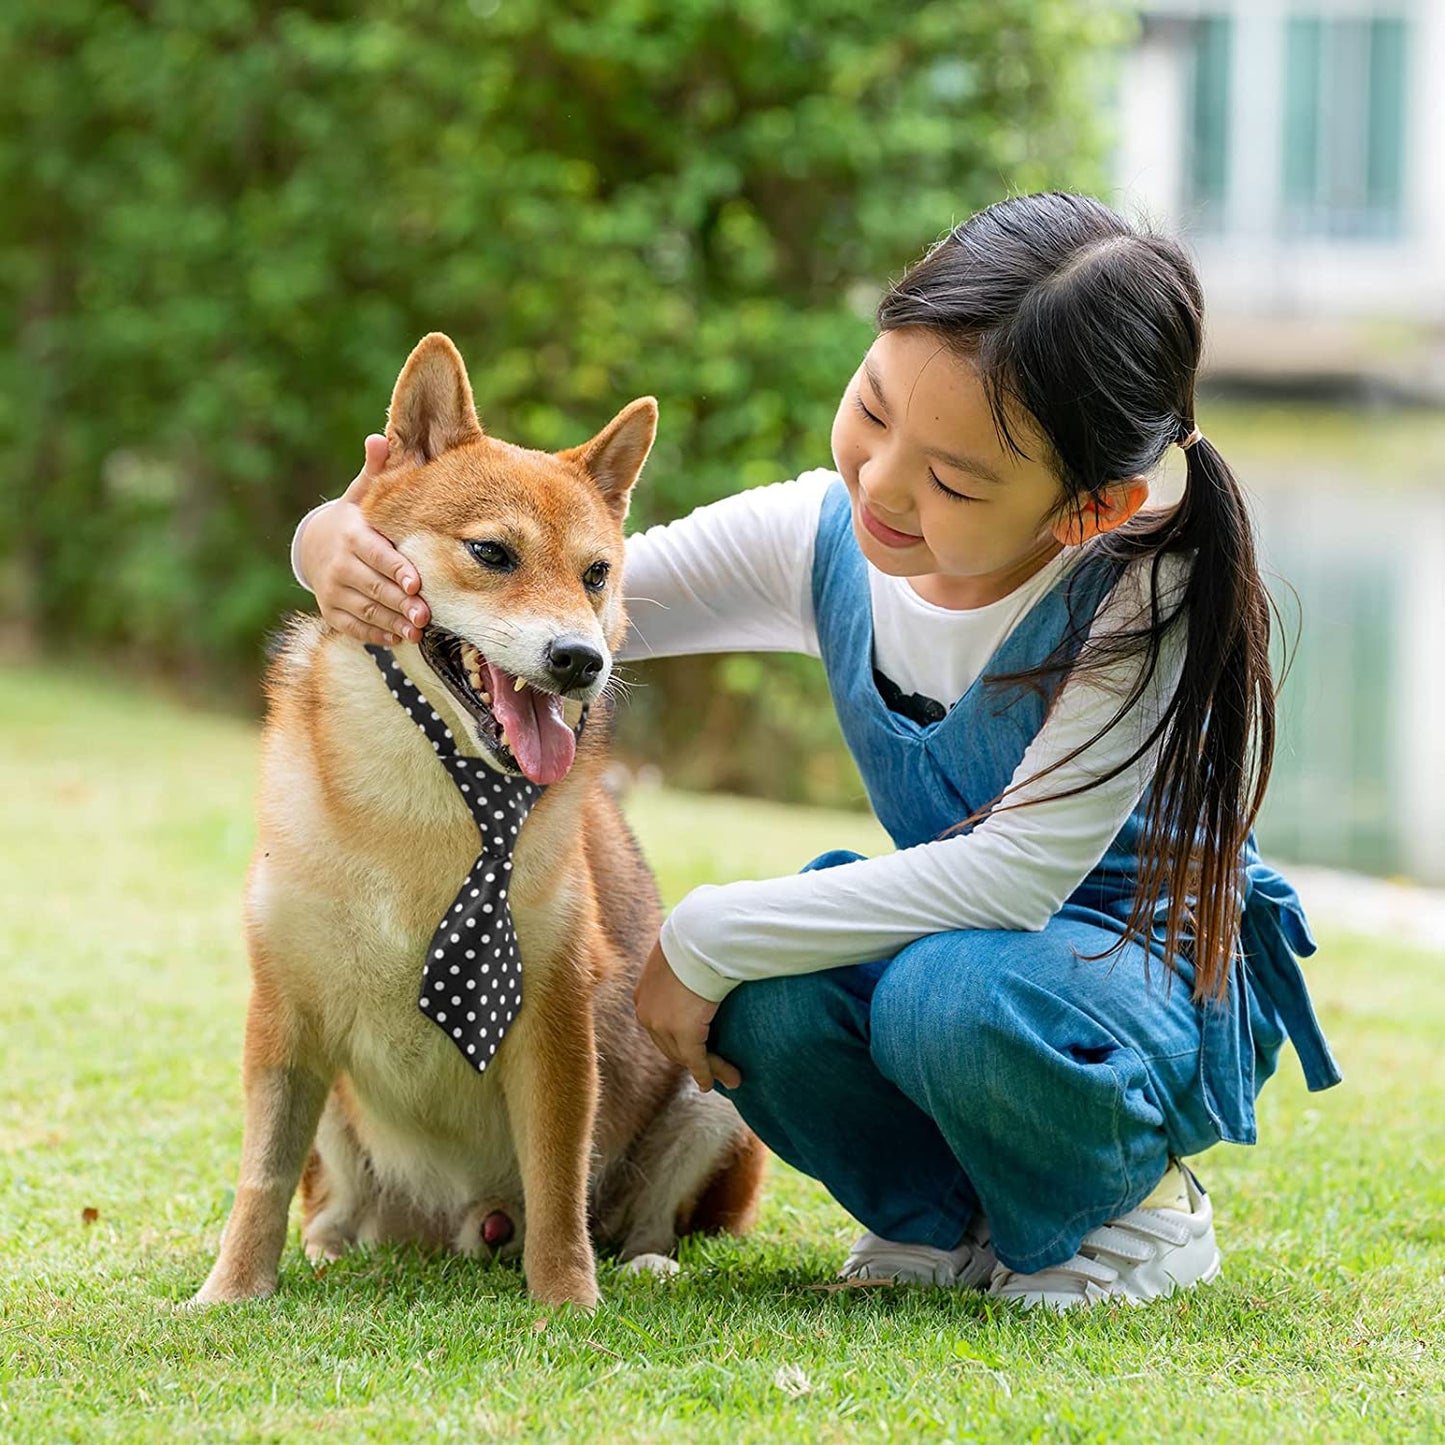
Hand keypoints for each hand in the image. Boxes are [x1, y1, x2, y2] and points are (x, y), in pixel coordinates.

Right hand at [297, 434, 431, 645]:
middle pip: (372, 586)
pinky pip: (353, 626)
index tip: (416, 584)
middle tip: (426, 615)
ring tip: (417, 631)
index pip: (374, 554)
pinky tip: (398, 638)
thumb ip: (376, 473)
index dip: (394, 570)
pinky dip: (375, 634)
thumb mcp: (362, 494)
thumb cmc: (357, 518)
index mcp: (351, 534)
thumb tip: (380, 437)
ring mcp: (332, 590)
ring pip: (364, 609)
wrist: (317, 544)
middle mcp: (338, 564)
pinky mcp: (331, 611)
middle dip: (399, 602)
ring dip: (391, 622)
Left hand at [633, 935, 741, 1093]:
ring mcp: (663, 1025)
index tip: (693, 1052)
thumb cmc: (697, 937)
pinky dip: (707, 1074)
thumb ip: (682, 966)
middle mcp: (647, 1013)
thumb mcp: (681, 953)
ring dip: (709, 1068)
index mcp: (644, 995)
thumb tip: (699, 961)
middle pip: (670, 1046)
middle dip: (693, 1060)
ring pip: (686, 1056)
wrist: (701, 935)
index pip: (660, 1026)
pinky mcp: (685, 1033)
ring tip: (733, 1078)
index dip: (677, 1042)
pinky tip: (713, 1084)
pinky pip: (698, 1060)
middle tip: (713, 1071)